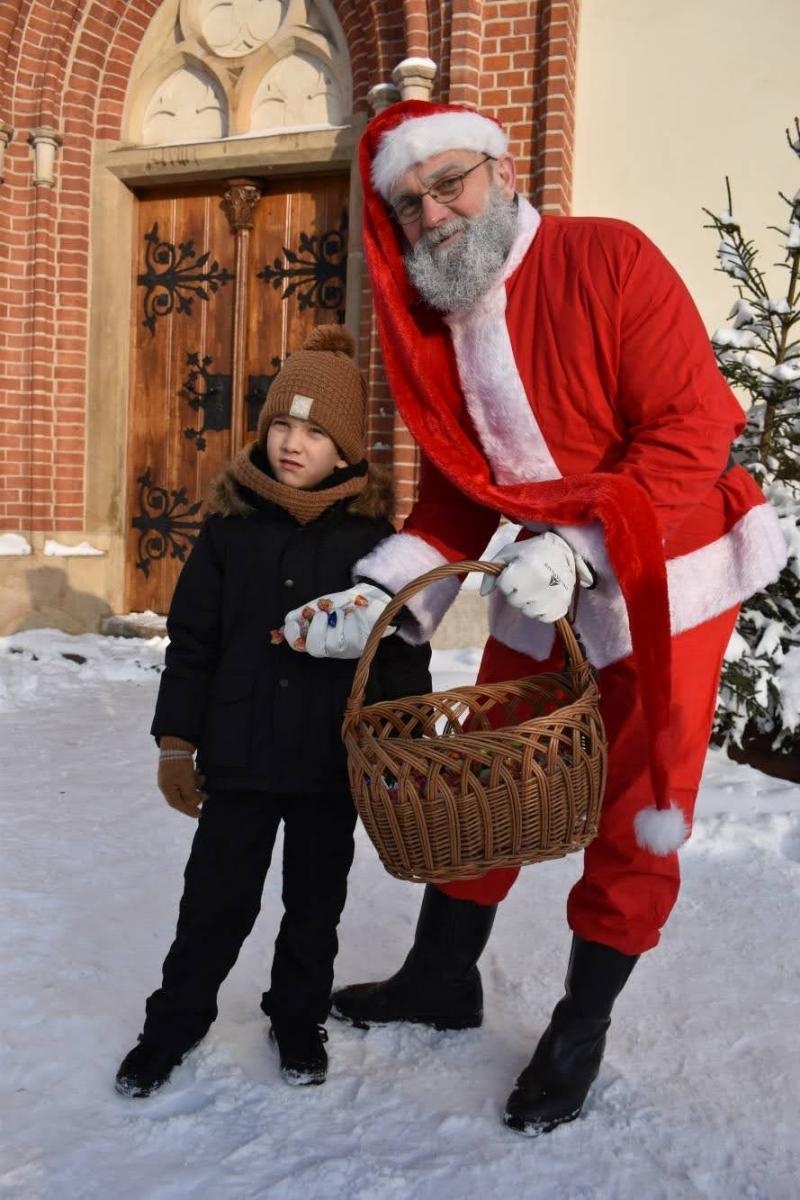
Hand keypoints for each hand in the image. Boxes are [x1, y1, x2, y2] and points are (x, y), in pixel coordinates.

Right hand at [158, 739, 204, 818]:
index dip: (189, 810)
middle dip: (195, 796)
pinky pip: (186, 777)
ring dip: (196, 784)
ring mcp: (171, 775)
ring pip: (186, 786)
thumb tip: (194, 804)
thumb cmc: (180, 765)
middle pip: (182, 796)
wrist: (176, 742)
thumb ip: (191, 796)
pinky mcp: (177, 768)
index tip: (199, 814)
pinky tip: (200, 772)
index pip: (177, 804)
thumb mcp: (187, 783)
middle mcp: (168, 784)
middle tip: (206, 796)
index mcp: (167, 789)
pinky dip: (194, 777)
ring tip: (203, 779)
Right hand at [283, 584, 394, 658]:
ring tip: (343, 611)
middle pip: (315, 648)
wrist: (370, 600)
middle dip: (317, 629)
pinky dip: (350, 620)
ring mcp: (344, 649)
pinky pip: (350, 636)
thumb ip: (304, 612)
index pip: (296, 644)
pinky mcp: (360, 647)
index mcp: (315, 636)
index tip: (294, 622)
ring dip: (336, 620)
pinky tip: (354, 614)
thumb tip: (288, 620)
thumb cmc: (344, 604)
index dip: (292, 635)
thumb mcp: (321, 605)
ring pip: (333, 643)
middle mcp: (328, 647)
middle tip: (323, 614)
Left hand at [479, 531, 594, 622]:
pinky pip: (542, 618)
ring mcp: (553, 596)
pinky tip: (545, 596)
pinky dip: (541, 610)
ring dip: (528, 602)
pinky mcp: (561, 607)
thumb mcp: (508, 553)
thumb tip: (483, 593)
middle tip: (527, 579)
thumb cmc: (532, 552)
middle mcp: (542, 582)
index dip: (506, 579)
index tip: (516, 571)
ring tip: (537, 587)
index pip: (503, 585)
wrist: (564, 552)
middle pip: (514, 600)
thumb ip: (492, 572)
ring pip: (527, 611)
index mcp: (528, 566)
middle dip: (517, 591)